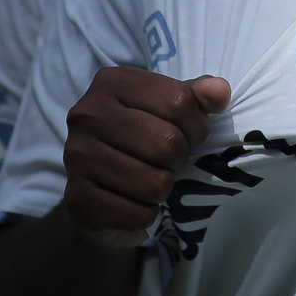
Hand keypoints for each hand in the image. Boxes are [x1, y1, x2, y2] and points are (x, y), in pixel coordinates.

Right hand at [62, 68, 229, 247]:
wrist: (97, 193)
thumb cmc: (142, 141)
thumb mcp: (170, 110)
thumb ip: (196, 96)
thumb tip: (219, 91)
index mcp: (111, 81)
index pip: (180, 101)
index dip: (198, 126)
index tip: (189, 136)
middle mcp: (86, 114)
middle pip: (167, 142)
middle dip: (180, 159)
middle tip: (169, 163)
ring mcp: (76, 155)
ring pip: (154, 182)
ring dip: (163, 189)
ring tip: (151, 181)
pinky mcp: (77, 197)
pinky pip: (137, 213)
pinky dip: (145, 214)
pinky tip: (133, 203)